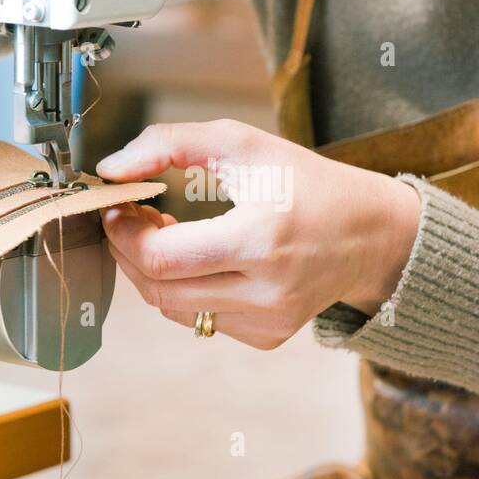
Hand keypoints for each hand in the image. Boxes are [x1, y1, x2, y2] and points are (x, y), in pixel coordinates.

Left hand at [96, 119, 420, 349]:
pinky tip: (200, 261)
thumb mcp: (240, 142)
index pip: (162, 258)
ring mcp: (269, 320)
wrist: (369, 232)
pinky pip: (202, 320)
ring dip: (154, 273)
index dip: (124, 235)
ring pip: (173, 309)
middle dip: (129, 253)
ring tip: (166, 236)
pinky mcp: (269, 336)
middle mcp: (267, 290)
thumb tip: (110, 171)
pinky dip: (187, 291)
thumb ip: (168, 144)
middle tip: (131, 220)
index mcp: (261, 237)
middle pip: (159, 289)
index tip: (118, 208)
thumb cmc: (303, 181)